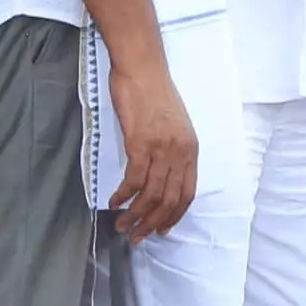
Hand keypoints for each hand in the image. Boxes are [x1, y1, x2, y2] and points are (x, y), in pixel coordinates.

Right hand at [101, 51, 200, 243]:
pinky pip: (134, 179)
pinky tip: (114, 202)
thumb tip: (160, 175)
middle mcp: (180, 151)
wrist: (142, 68)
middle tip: (137, 237)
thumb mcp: (174, 124)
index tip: (161, 229)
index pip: (187, 192)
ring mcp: (162, 147)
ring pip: (151, 193)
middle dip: (152, 223)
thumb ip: (171, 149)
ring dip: (135, 214)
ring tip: (121, 225)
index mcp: (191, 148)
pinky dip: (124, 196)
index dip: (174, 215)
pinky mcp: (141, 142)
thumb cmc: (154, 93)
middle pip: (170, 199)